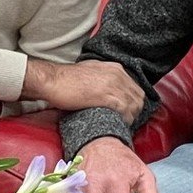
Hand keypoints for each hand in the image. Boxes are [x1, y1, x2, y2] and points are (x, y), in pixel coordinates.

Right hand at [24, 58, 144, 120]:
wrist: (54, 81)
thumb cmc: (66, 79)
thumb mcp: (90, 70)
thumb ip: (103, 77)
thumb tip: (106, 89)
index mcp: (115, 68)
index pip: (135, 88)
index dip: (133, 102)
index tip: (126, 111)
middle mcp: (118, 75)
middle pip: (138, 97)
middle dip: (134, 111)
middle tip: (125, 121)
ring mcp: (114, 85)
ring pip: (134, 106)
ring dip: (130, 118)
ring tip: (120, 125)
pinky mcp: (108, 97)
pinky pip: (125, 111)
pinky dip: (124, 120)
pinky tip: (117, 125)